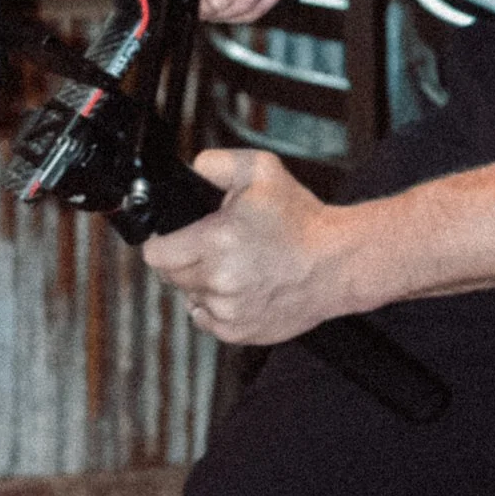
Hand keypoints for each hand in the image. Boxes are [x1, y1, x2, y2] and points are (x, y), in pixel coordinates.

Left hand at [142, 144, 350, 343]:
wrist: (338, 262)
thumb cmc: (303, 219)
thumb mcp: (261, 170)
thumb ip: (217, 163)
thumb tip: (193, 170)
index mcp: (217, 240)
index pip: (156, 255)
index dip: (163, 243)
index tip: (175, 238)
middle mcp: (219, 279)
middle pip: (171, 276)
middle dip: (185, 260)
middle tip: (213, 248)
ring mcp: (229, 310)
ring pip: (190, 298)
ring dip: (203, 284)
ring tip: (234, 267)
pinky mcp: (240, 331)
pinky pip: (208, 321)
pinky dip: (217, 307)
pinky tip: (240, 289)